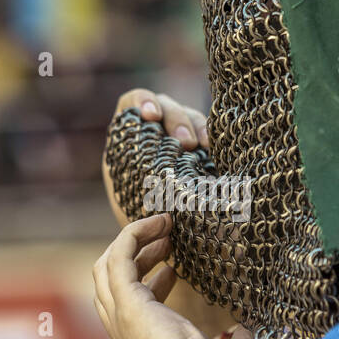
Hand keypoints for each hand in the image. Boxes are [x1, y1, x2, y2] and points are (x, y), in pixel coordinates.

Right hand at [93, 213, 263, 338]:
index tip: (175, 269)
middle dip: (139, 257)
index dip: (154, 285)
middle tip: (168, 240)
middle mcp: (128, 333)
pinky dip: (135, 235)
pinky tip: (160, 223)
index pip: (137, 309)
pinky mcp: (128, 302)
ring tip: (163, 226)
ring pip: (107, 268)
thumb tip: (249, 329)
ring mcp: (124, 317)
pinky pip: (120, 257)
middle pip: (113, 284)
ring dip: (134, 242)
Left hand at [102, 89, 208, 226]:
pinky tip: (212, 150)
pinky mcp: (198, 147)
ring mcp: (176, 136)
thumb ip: (136, 189)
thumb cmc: (139, 220)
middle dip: (177, 120)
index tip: (151, 117)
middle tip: (187, 144)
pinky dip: (209, 137)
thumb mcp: (130, 204)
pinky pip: (205, 132)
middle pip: (165, 106)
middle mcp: (151, 130)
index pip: (132, 103)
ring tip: (203, 146)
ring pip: (188, 115)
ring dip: (196, 127)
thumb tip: (149, 196)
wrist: (160, 236)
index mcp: (126, 138)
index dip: (143, 102)